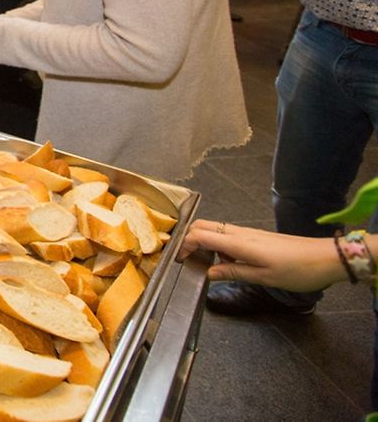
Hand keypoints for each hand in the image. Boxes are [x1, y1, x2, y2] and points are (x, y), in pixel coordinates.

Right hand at [176, 220, 349, 292]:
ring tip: (206, 265)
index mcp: (239, 243)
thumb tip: (209, 273)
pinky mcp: (256, 237)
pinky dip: (218, 246)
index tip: (179, 261)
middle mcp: (240, 233)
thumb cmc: (297, 270)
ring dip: (203, 243)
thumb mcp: (263, 278)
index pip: (199, 235)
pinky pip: (228, 235)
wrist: (325, 258)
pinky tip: (227, 263)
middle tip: (186, 260)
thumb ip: (233, 273)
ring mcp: (248, 233)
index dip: (184, 246)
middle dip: (188, 239)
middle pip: (203, 226)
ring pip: (215, 230)